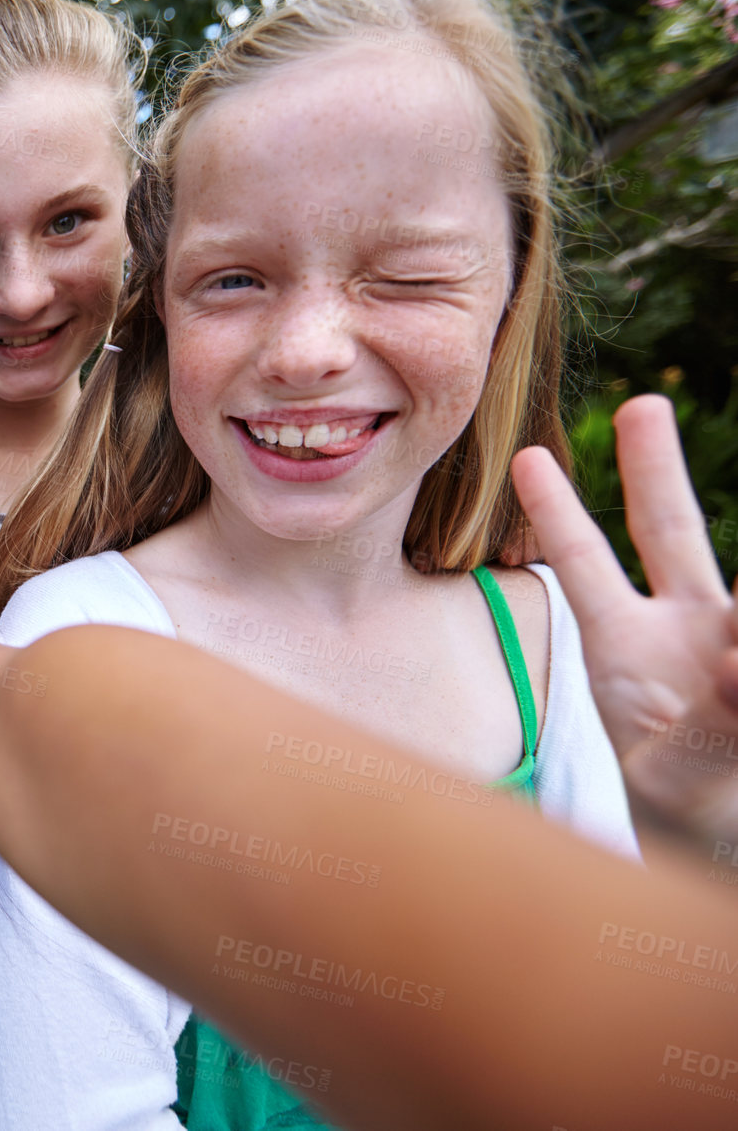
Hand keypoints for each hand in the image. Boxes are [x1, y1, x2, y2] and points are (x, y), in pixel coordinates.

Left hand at [513, 394, 737, 841]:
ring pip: (735, 596)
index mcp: (622, 649)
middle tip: (640, 403)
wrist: (723, 837)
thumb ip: (706, 733)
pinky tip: (732, 676)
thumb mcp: (672, 780)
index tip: (525, 457)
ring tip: (715, 664)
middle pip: (669, 531)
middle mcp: (684, 629)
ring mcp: (730, 642)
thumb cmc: (680, 807)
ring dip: (731, 611)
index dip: (558, 514)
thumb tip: (737, 658)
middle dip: (653, 468)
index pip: (584, 568)